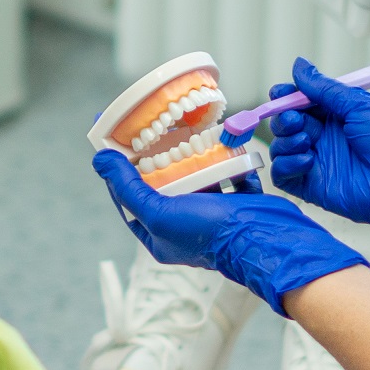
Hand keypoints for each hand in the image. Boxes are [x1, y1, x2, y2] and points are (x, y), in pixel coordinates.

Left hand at [91, 150, 366, 312]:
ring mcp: (214, 214)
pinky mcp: (240, 203)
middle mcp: (186, 226)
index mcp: (161, 237)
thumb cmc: (212, 234)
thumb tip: (100, 161)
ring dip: (192, 156)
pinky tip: (222, 140)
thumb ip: (129, 188)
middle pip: (164, 186)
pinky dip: (226, 158)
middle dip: (157, 159)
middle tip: (150, 129)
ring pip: (197, 178)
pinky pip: (229, 175)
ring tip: (185, 129)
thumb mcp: (160, 212)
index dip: (119, 173)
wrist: (269, 241)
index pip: (130, 200)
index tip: (112, 143)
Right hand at [268, 57, 369, 256]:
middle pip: (287, 124)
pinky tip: (307, 159)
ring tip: (306, 139)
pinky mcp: (316, 189)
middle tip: (294, 118)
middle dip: (283, 117)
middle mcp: (327, 139)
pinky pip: (285, 176)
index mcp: (339, 116)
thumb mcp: (359, 105)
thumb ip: (324, 89)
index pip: (301, 103)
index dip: (287, 97)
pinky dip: (286, 164)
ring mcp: (321, 164)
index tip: (280, 92)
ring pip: (282, 148)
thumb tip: (300, 66)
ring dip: (285, 140)